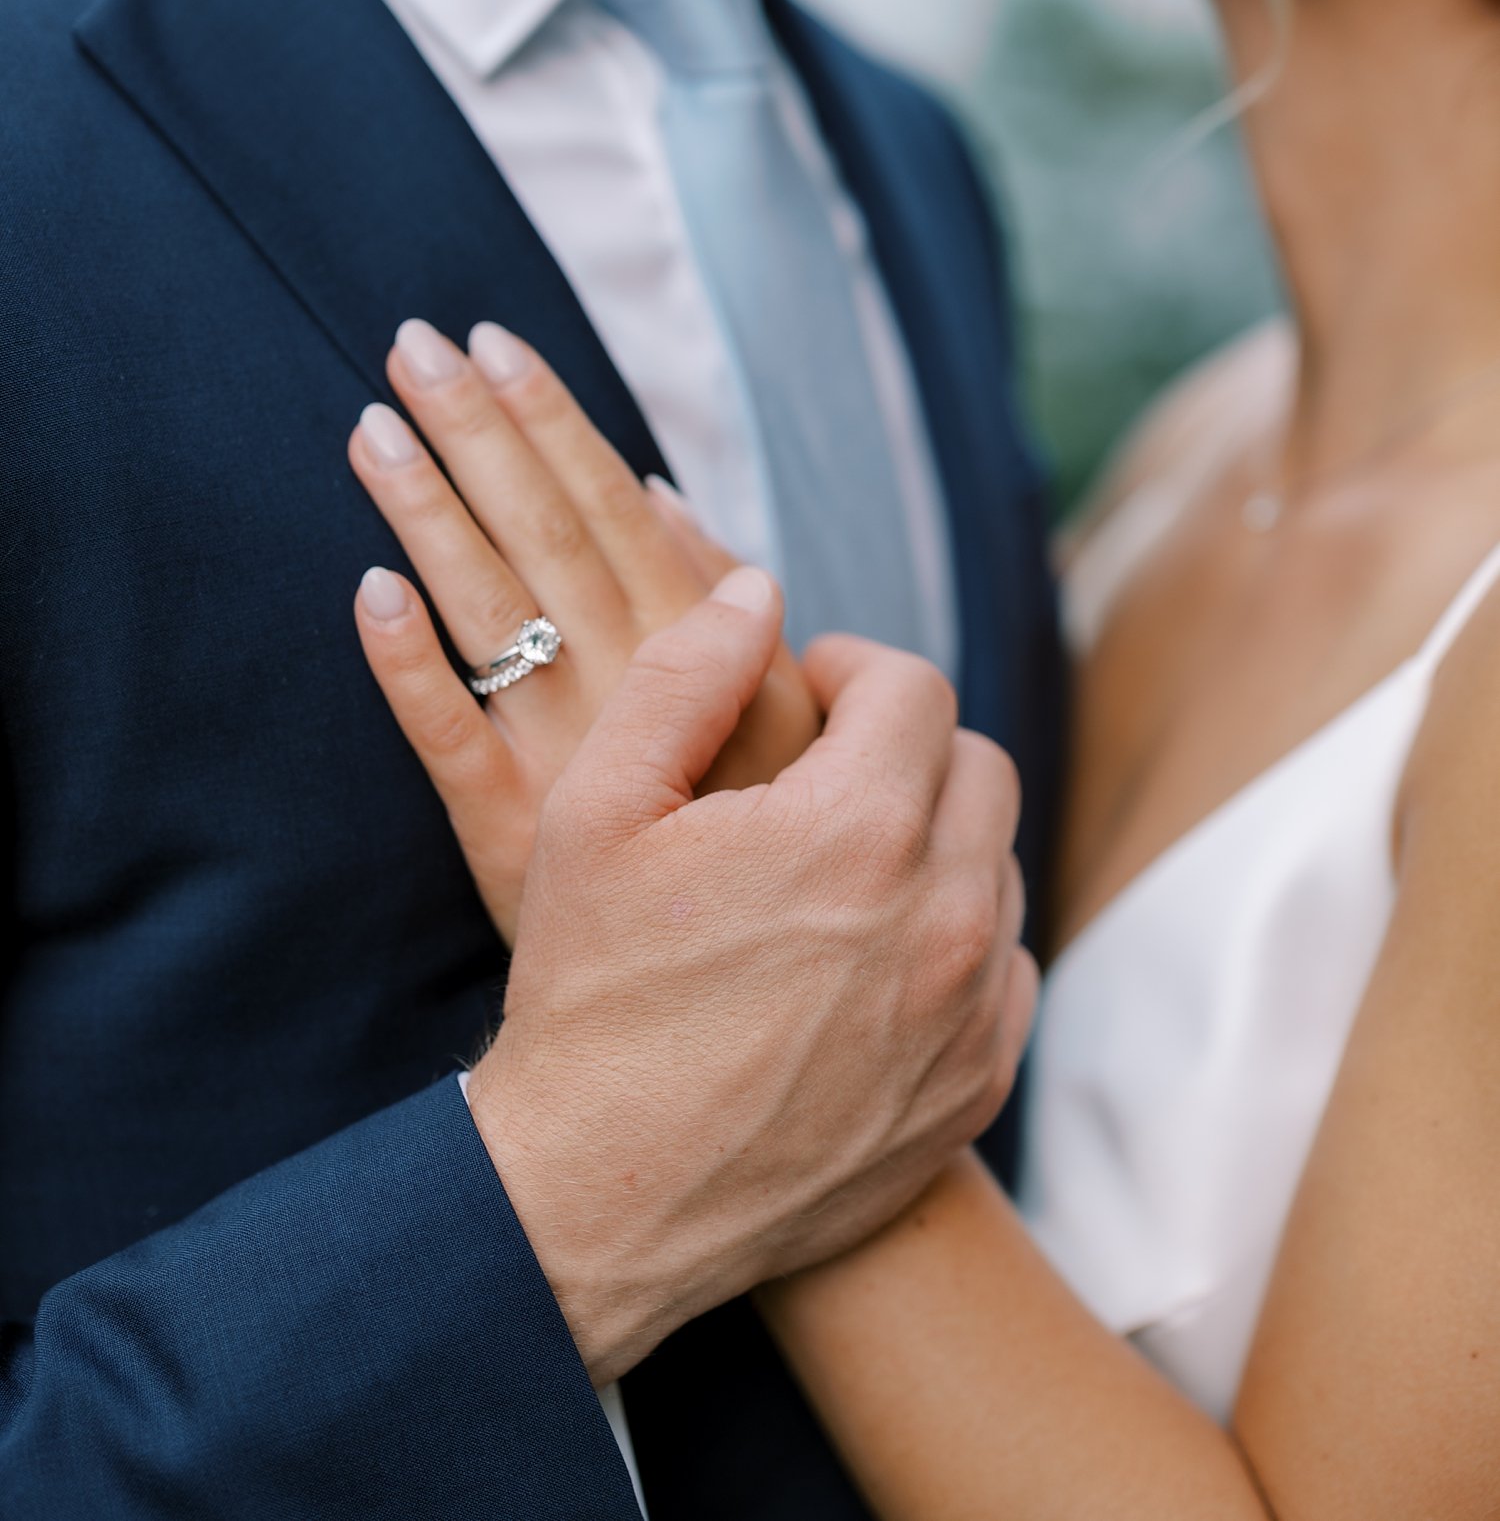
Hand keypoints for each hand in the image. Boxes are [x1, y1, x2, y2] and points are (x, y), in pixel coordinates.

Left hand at [348, 318, 819, 940]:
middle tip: (411, 343)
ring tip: (373, 427)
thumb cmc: (758, 828)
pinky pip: (449, 743)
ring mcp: (562, 758)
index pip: (608, 504)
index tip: (495, 340)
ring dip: (428, 515)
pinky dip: (408, 669)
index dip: (549, 420)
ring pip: (488, 615)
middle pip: (540, 535)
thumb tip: (659, 491)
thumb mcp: (772, 705)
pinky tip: (369, 592)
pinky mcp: (506, 831)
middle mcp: (629, 687)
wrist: (744, 992)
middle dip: (477, 433)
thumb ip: (713, 600)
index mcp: (695, 646)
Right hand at [465, 578, 1035, 1383]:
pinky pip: (1007, 968)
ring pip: (997, 863)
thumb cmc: (587, 997)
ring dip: (935, 836)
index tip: (810, 688)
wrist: (598, 1201)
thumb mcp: (595, 810)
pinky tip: (871, 957)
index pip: (913, 686)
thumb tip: (756, 589)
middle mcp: (941, 917)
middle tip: (826, 768)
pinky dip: (955, 939)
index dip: (855, 668)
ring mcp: (969, 1012)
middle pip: (976, 764)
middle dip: (906, 743)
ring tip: (842, 861)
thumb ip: (683, 674)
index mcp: (855, 831)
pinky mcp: (975, 1090)